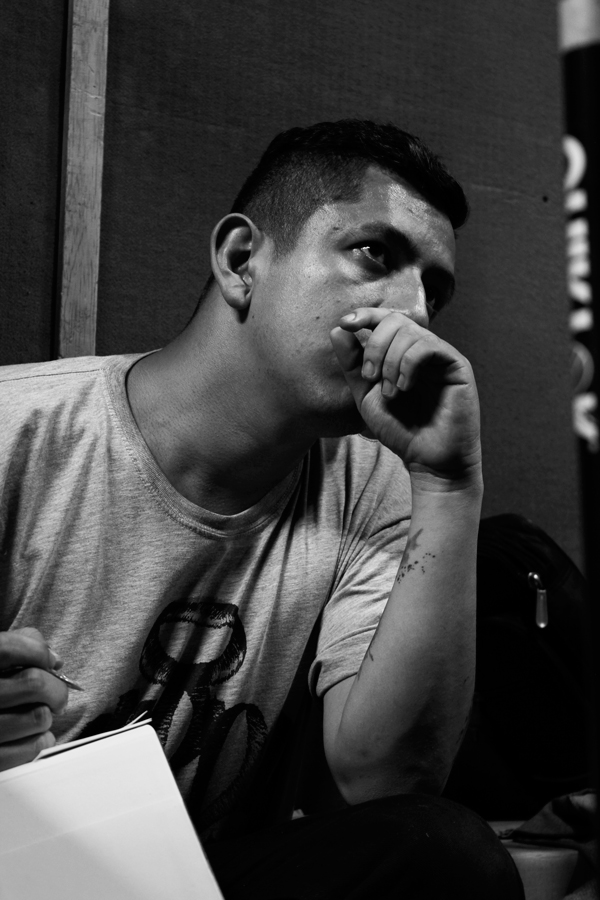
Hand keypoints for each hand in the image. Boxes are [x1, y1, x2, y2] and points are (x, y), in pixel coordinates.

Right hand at [0, 627, 68, 770]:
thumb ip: (18, 645)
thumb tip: (53, 660)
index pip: (7, 650)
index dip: (36, 651)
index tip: (49, 660)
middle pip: (33, 683)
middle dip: (55, 688)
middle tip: (56, 694)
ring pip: (38, 717)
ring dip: (47, 716)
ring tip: (38, 716)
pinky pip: (31, 748)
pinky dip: (42, 740)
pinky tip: (35, 736)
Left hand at [330, 308, 481, 485]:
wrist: (427, 458)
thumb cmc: (400, 429)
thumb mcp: (366, 395)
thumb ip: (353, 364)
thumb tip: (338, 328)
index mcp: (401, 352)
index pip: (385, 319)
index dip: (365, 315)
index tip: (346, 322)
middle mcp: (422, 349)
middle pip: (396, 320)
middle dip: (376, 346)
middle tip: (370, 377)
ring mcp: (441, 355)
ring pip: (411, 332)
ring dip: (391, 361)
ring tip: (391, 392)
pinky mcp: (457, 365)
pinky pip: (429, 346)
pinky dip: (408, 364)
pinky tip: (404, 387)